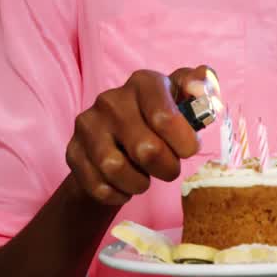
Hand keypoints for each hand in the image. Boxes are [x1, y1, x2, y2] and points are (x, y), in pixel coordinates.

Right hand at [66, 66, 217, 205]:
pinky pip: (98, 185)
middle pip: (146, 149)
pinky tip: (124, 186)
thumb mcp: (185, 102)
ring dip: (139, 183)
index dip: (183, 142)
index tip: (188, 150)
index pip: (165, 118)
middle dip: (166, 168)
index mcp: (144, 82)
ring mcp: (88, 124)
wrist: (118, 141)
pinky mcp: (73, 150)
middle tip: (169, 169)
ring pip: (115, 168)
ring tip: (145, 178)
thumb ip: (202, 89)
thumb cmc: (159, 120)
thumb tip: (203, 84)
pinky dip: (118, 194)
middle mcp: (111, 99)